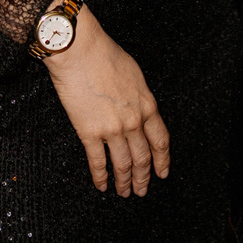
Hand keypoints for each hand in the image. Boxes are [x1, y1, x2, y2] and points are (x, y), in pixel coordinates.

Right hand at [41, 0, 169, 195]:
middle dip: (143, 178)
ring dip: (124, 182)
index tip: (162, 173)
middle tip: (141, 191)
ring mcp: (112, 129)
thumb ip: (139, 97)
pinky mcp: (89, 132)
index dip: (162, 160)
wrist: (80, 50)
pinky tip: (101, 185)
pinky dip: (101, 177)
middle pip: (143, 157)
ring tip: (123, 192)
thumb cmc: (104, 54)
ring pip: (123, 164)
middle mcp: (134, 121)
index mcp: (147, 105)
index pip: (161, 141)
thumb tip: (138, 110)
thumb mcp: (134, 74)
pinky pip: (98, 162)